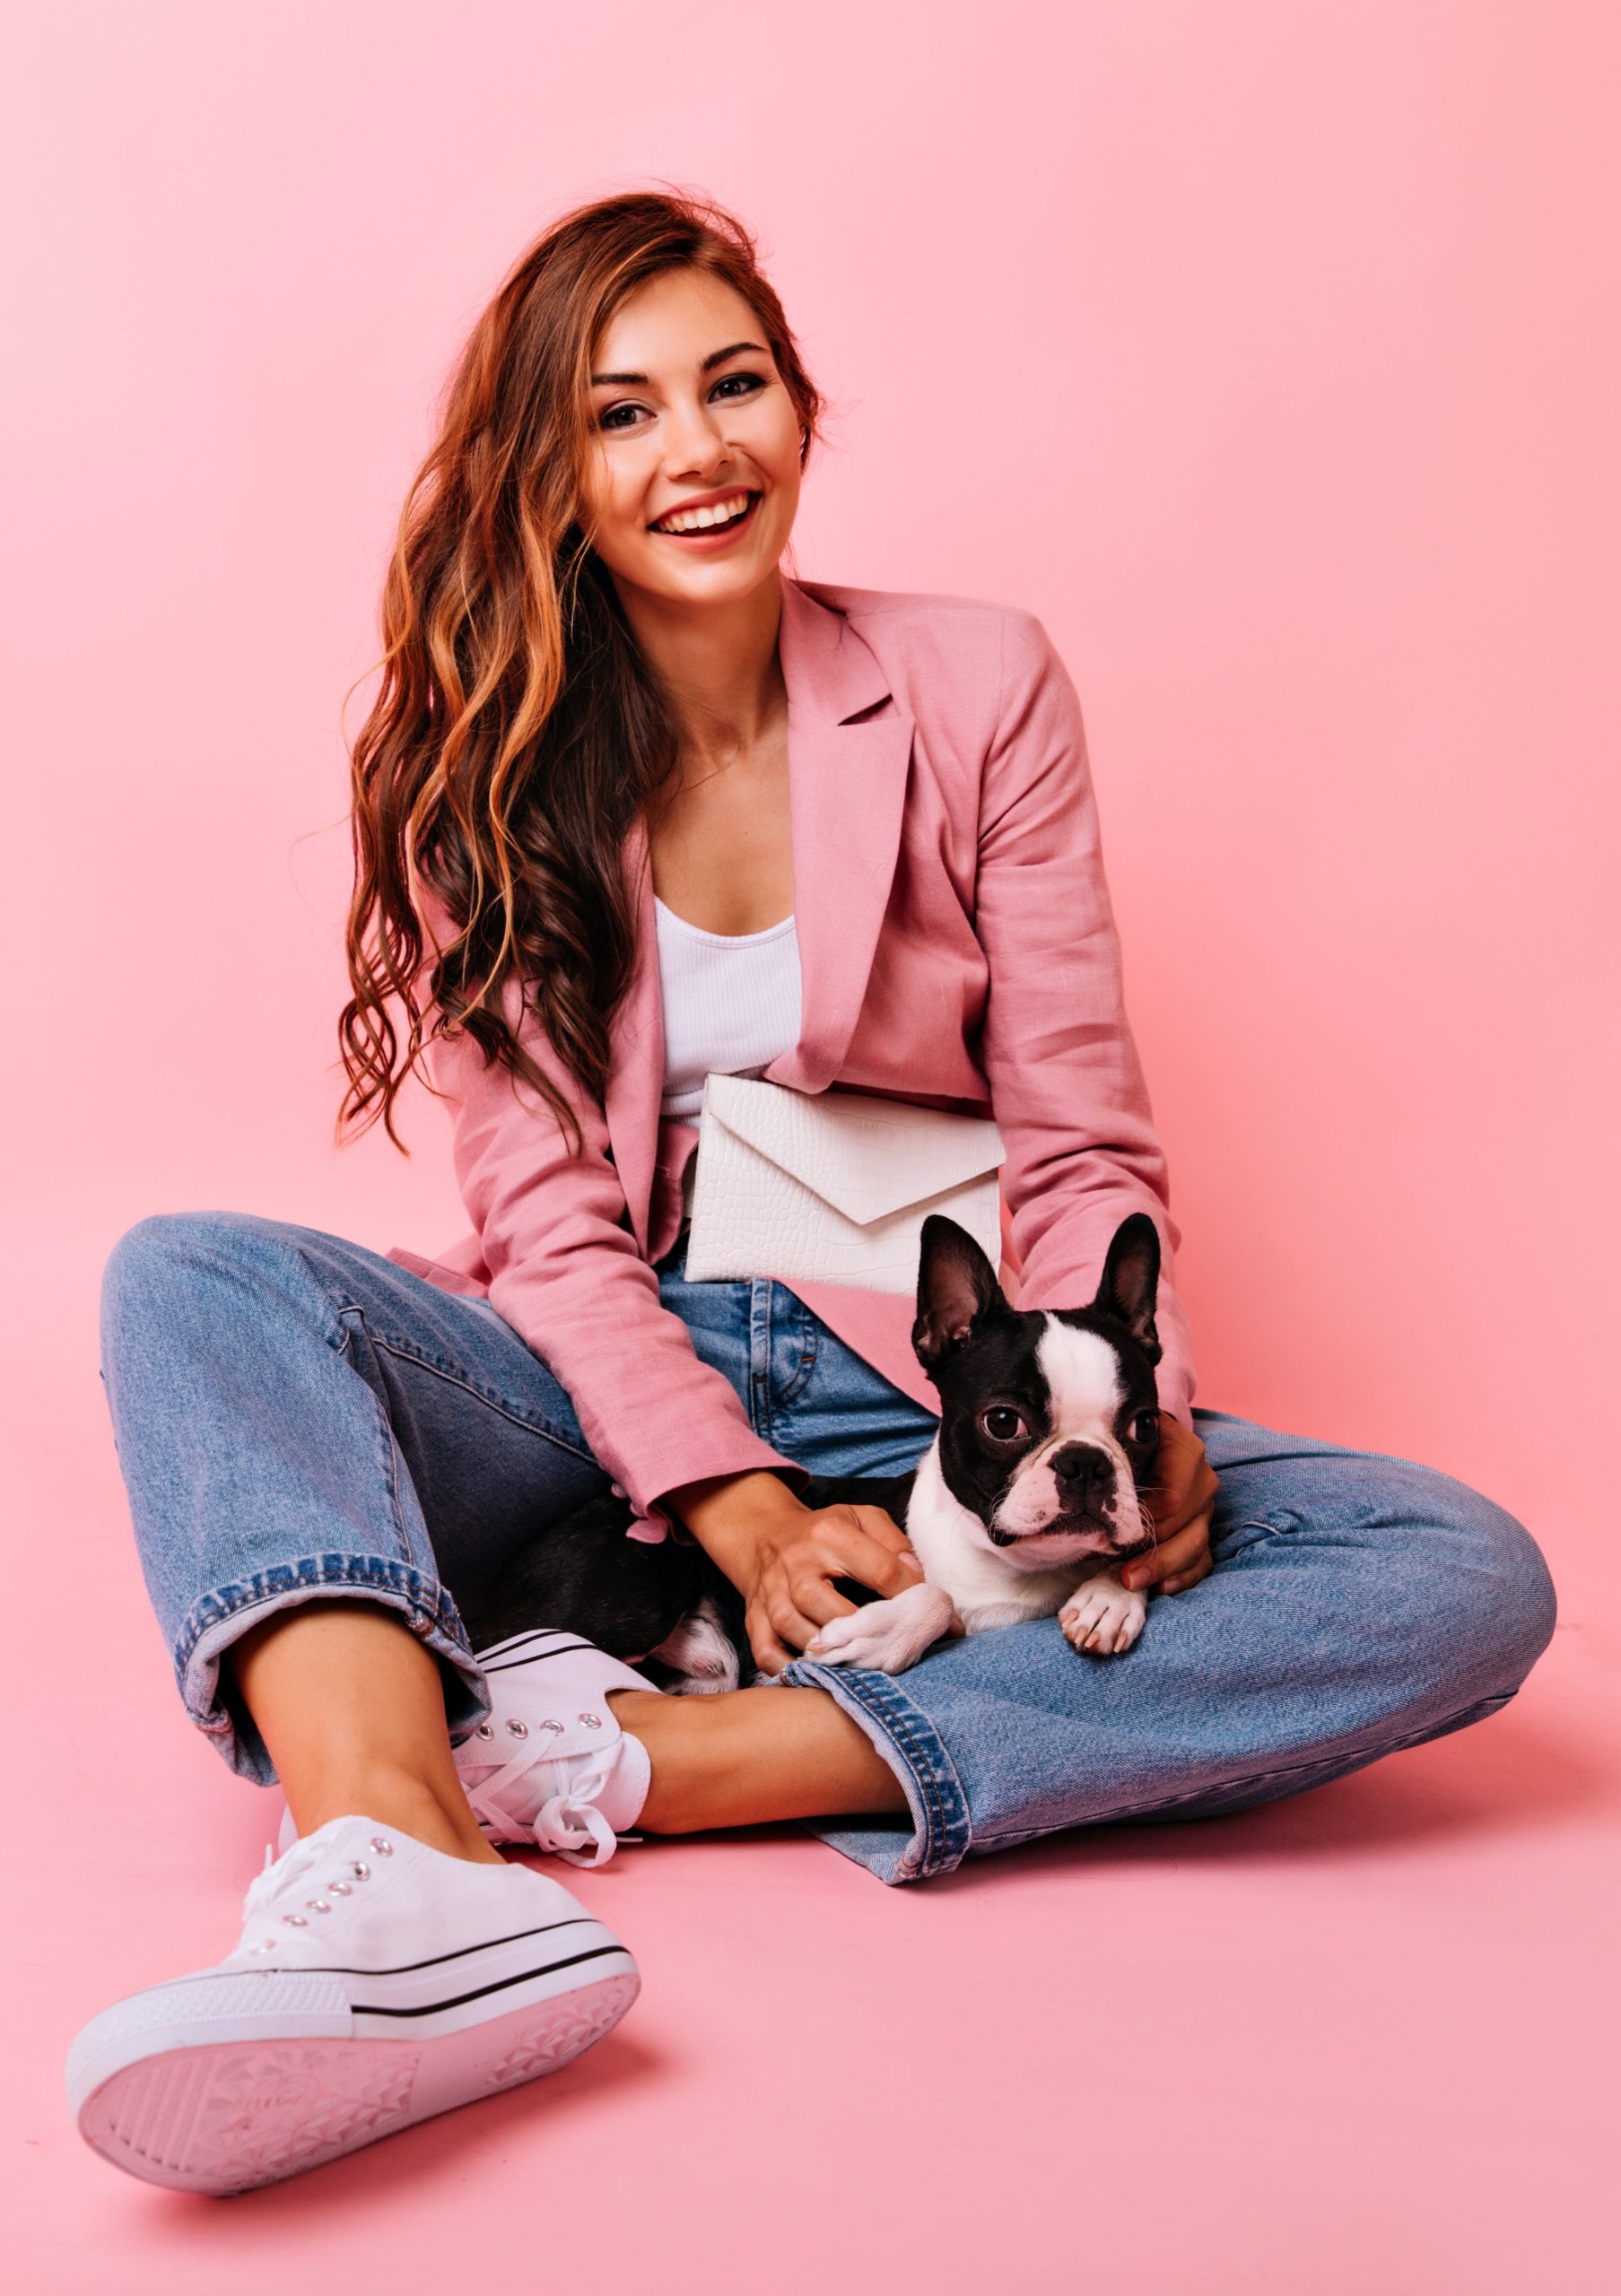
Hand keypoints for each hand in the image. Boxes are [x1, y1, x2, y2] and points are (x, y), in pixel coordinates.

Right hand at [671, 1473, 928, 1674]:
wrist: (764, 1533)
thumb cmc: (825, 1532)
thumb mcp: (863, 1519)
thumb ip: (896, 1544)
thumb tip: (919, 1581)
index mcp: (831, 1534)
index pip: (881, 1572)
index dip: (913, 1598)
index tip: (940, 1618)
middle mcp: (798, 1564)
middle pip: (837, 1612)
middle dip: (873, 1638)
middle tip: (900, 1654)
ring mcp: (772, 1595)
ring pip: (803, 1637)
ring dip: (837, 1659)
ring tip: (867, 1669)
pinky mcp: (754, 1618)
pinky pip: (768, 1654)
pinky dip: (791, 1671)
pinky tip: (819, 1676)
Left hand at [1120, 1415, 1218, 1596]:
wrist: (1144, 1449)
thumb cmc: (1124, 1443)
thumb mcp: (1117, 1436)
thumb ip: (1108, 1449)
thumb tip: (1086, 1470)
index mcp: (1185, 1451)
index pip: (1172, 1497)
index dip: (1144, 1518)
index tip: (1112, 1527)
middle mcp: (1202, 1480)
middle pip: (1183, 1524)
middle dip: (1148, 1547)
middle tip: (1115, 1561)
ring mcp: (1205, 1509)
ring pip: (1195, 1545)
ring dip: (1161, 1567)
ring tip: (1130, 1580)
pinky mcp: (1202, 1532)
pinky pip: (1202, 1562)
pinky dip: (1182, 1577)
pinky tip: (1160, 1586)